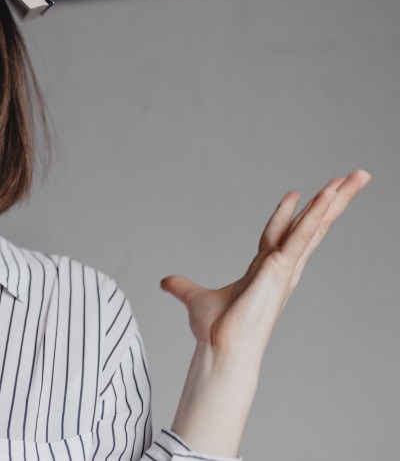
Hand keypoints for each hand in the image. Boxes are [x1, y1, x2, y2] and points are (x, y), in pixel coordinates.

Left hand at [161, 169, 370, 360]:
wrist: (221, 347)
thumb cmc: (215, 330)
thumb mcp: (194, 299)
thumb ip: (182, 287)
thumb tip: (164, 283)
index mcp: (265, 270)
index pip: (279, 234)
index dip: (287, 214)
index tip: (295, 193)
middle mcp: (282, 267)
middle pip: (311, 226)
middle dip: (332, 202)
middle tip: (355, 177)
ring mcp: (286, 266)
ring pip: (315, 225)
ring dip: (336, 199)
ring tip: (358, 175)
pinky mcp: (282, 268)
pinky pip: (303, 234)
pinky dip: (315, 213)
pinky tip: (327, 194)